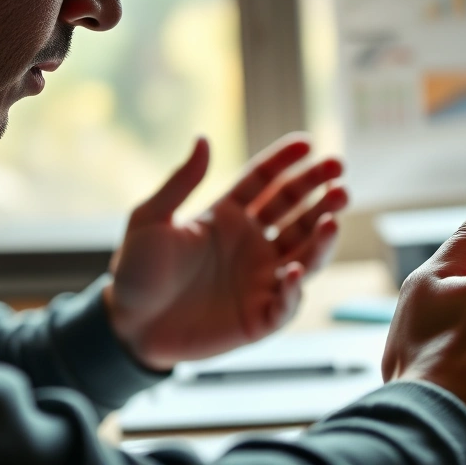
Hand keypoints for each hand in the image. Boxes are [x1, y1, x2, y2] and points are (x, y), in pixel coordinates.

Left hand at [104, 134, 347, 370]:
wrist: (127, 326)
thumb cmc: (135, 271)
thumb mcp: (150, 219)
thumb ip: (180, 182)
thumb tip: (203, 138)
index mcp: (226, 216)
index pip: (265, 181)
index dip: (286, 161)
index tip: (308, 143)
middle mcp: (251, 243)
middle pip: (295, 211)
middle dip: (319, 190)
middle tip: (338, 171)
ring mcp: (259, 278)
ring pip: (304, 251)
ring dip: (322, 234)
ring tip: (333, 217)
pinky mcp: (260, 315)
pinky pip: (287, 300)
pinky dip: (295, 287)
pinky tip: (294, 271)